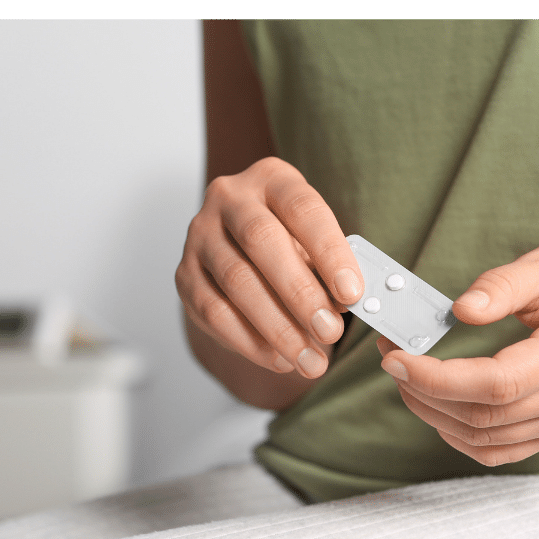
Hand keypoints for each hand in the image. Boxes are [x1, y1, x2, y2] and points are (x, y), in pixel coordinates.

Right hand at [176, 157, 363, 377]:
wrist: (240, 248)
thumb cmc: (291, 243)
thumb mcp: (315, 242)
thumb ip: (329, 267)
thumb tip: (344, 304)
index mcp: (272, 179)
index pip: (302, 208)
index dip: (330, 251)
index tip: (353, 294)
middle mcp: (229, 199)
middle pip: (261, 241)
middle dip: (300, 293)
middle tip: (329, 332)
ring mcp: (200, 236)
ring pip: (236, 281)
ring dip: (277, 327)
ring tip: (310, 359)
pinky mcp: (185, 274)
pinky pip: (213, 312)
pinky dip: (249, 342)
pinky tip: (279, 359)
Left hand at [377, 226, 538, 465]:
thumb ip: (504, 285)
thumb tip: (460, 311)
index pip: (500, 382)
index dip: (438, 377)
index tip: (397, 357)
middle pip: (488, 416)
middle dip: (426, 394)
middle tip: (393, 361)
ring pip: (489, 440)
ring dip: (436, 416)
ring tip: (408, 379)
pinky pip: (503, 449)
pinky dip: (461, 434)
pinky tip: (437, 404)